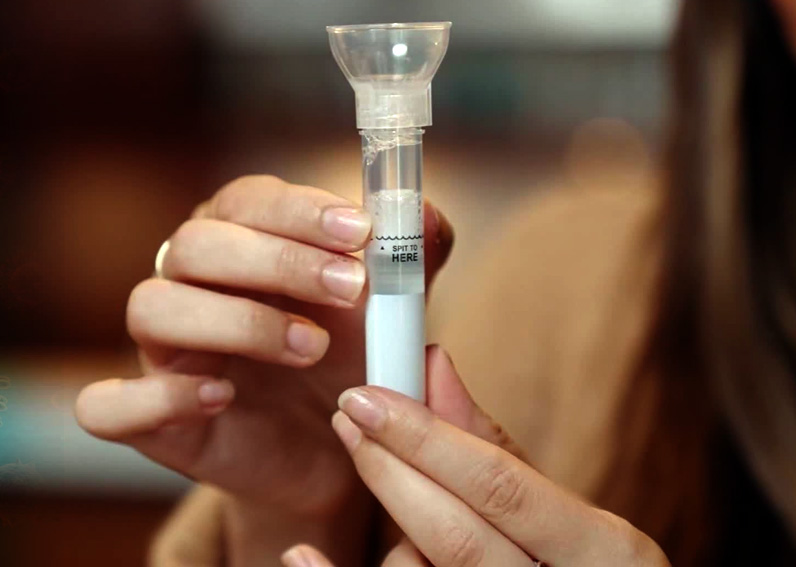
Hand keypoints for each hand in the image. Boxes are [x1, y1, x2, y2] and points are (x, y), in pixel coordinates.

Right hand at [74, 175, 451, 561]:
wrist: (338, 457)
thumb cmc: (351, 364)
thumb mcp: (389, 311)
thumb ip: (409, 261)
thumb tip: (422, 215)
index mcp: (238, 243)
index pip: (242, 201)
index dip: (296, 210)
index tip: (360, 231)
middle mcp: (188, 287)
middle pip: (193, 244)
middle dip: (276, 259)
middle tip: (351, 289)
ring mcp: (163, 354)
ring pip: (151, 307)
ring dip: (234, 320)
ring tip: (310, 348)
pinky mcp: (152, 423)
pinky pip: (108, 404)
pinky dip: (156, 398)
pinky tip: (222, 397)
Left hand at [283, 347, 668, 566]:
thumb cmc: (574, 563)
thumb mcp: (561, 510)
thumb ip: (493, 446)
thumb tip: (433, 362)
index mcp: (608, 553)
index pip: (502, 487)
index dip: (426, 440)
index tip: (366, 397)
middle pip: (456, 538)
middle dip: (392, 472)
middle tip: (348, 418)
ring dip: (391, 535)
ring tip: (387, 496)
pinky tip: (300, 554)